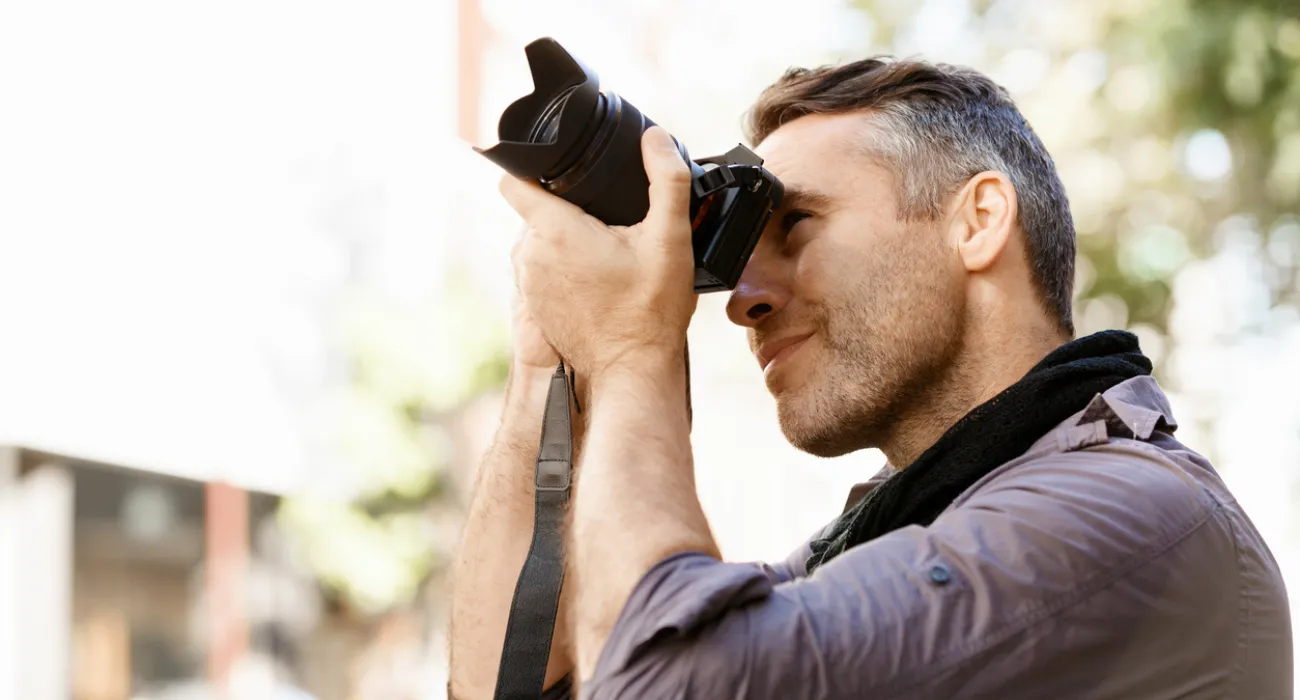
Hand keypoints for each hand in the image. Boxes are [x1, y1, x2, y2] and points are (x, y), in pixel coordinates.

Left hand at [502, 126, 697, 377]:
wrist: (633, 370)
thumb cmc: (650, 311)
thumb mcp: (670, 239)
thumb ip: (668, 181)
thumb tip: (656, 138)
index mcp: (555, 230)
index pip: (513, 178)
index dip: (531, 164)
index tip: (558, 166)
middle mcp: (531, 254)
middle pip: (536, 209)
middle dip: (568, 207)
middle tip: (609, 222)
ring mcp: (528, 283)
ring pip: (539, 239)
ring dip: (565, 238)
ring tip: (607, 251)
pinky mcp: (533, 305)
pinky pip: (540, 269)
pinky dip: (564, 267)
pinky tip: (598, 278)